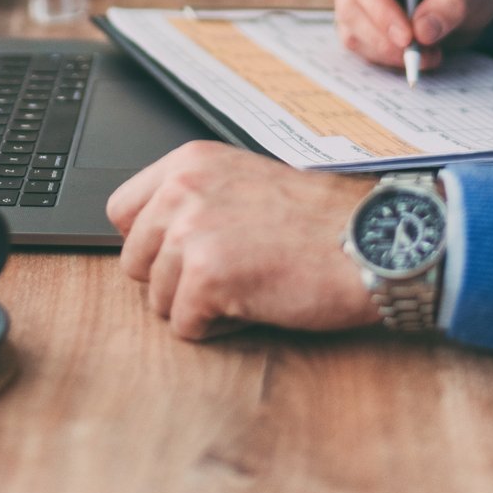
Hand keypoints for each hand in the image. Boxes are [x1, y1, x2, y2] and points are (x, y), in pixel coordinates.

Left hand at [106, 141, 378, 340]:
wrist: (370, 240)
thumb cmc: (321, 219)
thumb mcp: (246, 182)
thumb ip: (197, 199)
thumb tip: (155, 237)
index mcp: (189, 163)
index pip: (121, 211)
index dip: (152, 243)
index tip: (185, 253)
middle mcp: (182, 190)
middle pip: (135, 262)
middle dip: (176, 280)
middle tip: (230, 273)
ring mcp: (190, 231)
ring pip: (158, 298)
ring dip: (200, 305)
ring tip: (250, 285)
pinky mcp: (206, 275)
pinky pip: (184, 326)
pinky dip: (219, 328)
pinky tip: (256, 303)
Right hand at [334, 0, 492, 72]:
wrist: (461, 0)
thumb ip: (452, 5)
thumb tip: (422, 31)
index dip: (380, 8)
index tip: (407, 37)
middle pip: (351, 7)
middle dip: (385, 39)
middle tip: (422, 56)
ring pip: (353, 33)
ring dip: (390, 53)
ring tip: (431, 55)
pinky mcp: (354, 24)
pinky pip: (360, 49)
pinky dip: (388, 59)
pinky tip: (418, 55)